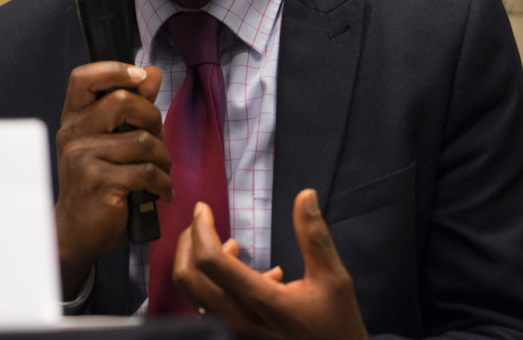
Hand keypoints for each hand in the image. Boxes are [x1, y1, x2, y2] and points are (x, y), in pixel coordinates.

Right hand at [54, 62, 169, 298]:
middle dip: (154, 120)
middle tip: (157, 142)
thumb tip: (150, 72)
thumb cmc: (97, 183)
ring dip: (164, 159)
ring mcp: (83, 158)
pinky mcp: (99, 182)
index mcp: (74, 118)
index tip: (139, 78)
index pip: (83, 78)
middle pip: (125, 102)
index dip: (114, 69)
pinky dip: (164, 183)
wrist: (77, 231)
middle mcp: (73, 133)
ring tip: (161, 173)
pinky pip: (147, 172)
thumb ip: (132, 105)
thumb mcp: (110, 141)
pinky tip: (161, 192)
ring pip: (143, 141)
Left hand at [173, 189, 367, 339]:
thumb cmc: (335, 327)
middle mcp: (236, 317)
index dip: (201, 229)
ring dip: (199, 264)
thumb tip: (305, 197)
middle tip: (202, 222)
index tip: (203, 209)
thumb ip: (314, 237)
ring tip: (231, 246)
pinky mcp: (235, 336)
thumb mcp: (333, 279)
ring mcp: (232, 330)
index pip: (210, 260)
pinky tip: (252, 275)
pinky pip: (209, 308)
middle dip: (188, 242)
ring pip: (194, 294)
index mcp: (258, 300)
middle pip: (188, 277)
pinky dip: (214, 284)